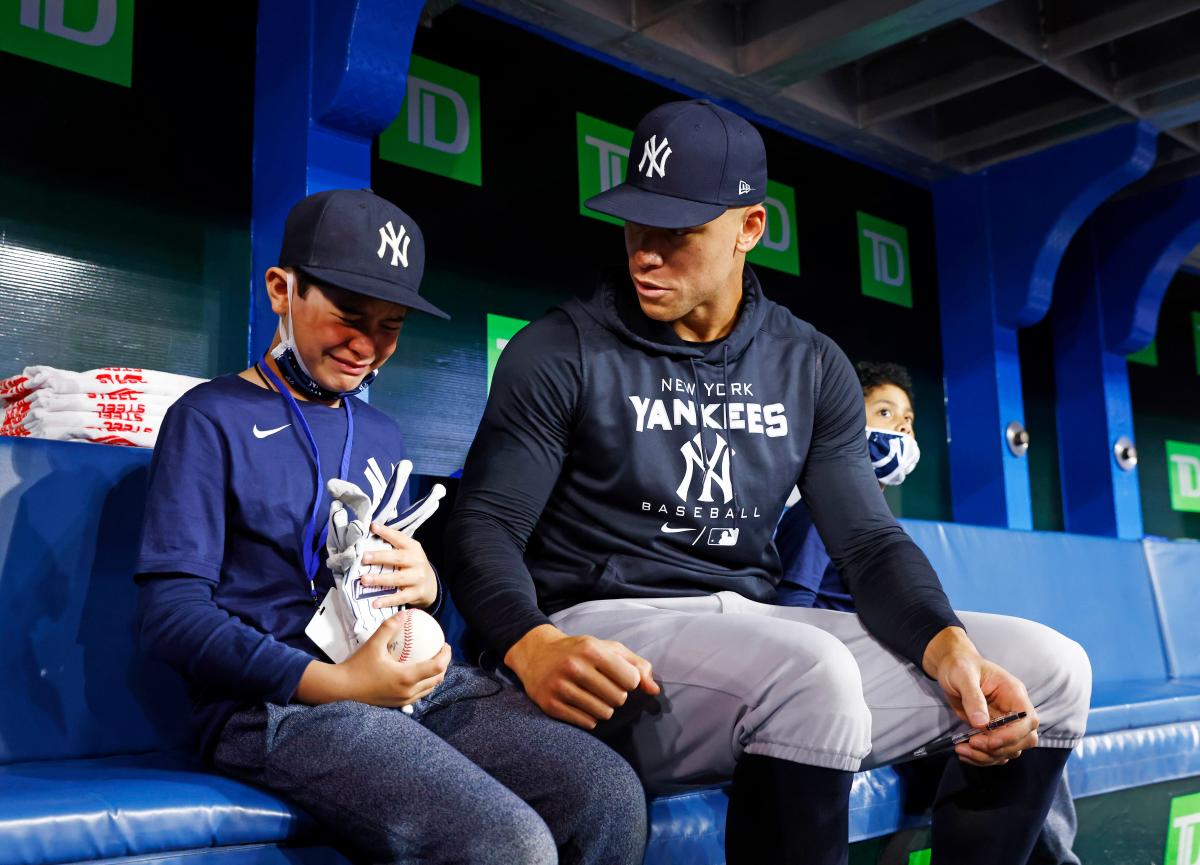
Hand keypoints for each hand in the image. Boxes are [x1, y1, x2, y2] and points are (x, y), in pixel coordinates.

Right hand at [297, 612, 451, 706]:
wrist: (341, 689)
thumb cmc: (357, 666)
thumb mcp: (373, 644)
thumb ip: (389, 627)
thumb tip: (405, 614)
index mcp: (406, 677)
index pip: (437, 667)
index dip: (446, 655)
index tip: (445, 644)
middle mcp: (408, 692)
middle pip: (437, 679)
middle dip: (444, 665)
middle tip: (440, 650)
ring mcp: (403, 701)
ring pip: (428, 689)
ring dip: (435, 675)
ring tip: (432, 660)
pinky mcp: (397, 704)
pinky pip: (418, 694)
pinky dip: (423, 683)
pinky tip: (417, 672)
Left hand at [357, 521, 438, 608]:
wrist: (431, 586)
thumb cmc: (412, 566)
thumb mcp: (408, 552)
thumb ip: (393, 546)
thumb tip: (370, 533)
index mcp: (413, 548)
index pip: (399, 538)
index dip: (386, 532)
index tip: (373, 527)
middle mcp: (417, 561)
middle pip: (397, 558)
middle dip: (380, 557)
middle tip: (364, 557)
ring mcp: (417, 578)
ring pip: (397, 578)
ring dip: (380, 579)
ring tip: (364, 579)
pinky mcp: (416, 593)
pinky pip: (400, 597)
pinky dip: (387, 600)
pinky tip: (374, 603)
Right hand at [505, 624, 660, 729]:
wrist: (536, 654)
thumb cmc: (579, 651)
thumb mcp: (607, 648)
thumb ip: (636, 665)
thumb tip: (654, 691)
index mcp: (591, 649)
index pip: (630, 679)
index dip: (630, 682)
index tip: (621, 678)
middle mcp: (574, 666)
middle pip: (618, 698)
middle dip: (616, 696)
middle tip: (604, 688)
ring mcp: (560, 687)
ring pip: (603, 713)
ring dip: (604, 709)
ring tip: (593, 697)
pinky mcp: (550, 705)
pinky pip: (586, 722)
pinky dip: (589, 718)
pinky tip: (581, 705)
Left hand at [922, 626, 1038, 766]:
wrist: (951, 668)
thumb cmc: (960, 666)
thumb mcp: (963, 676)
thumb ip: (973, 698)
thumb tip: (981, 724)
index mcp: (1014, 693)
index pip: (1027, 720)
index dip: (1013, 735)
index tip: (989, 742)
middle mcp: (1014, 710)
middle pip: (1024, 740)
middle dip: (999, 748)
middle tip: (972, 744)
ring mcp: (1005, 723)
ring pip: (1010, 750)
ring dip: (988, 757)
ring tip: (962, 751)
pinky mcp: (993, 733)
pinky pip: (996, 752)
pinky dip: (982, 758)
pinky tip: (963, 753)